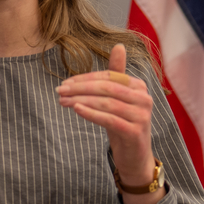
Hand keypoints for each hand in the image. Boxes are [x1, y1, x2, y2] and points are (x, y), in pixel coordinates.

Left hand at [56, 45, 161, 203]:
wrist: (135, 158)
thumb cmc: (123, 125)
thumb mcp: (117, 99)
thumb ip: (116, 74)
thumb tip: (118, 46)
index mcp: (139, 86)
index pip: (109, 76)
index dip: (85, 78)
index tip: (65, 82)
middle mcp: (143, 98)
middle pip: (106, 88)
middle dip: (80, 88)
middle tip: (60, 90)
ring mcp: (141, 115)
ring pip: (106, 103)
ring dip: (81, 101)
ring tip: (63, 101)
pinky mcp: (135, 132)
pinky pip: (109, 119)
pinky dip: (91, 113)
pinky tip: (76, 110)